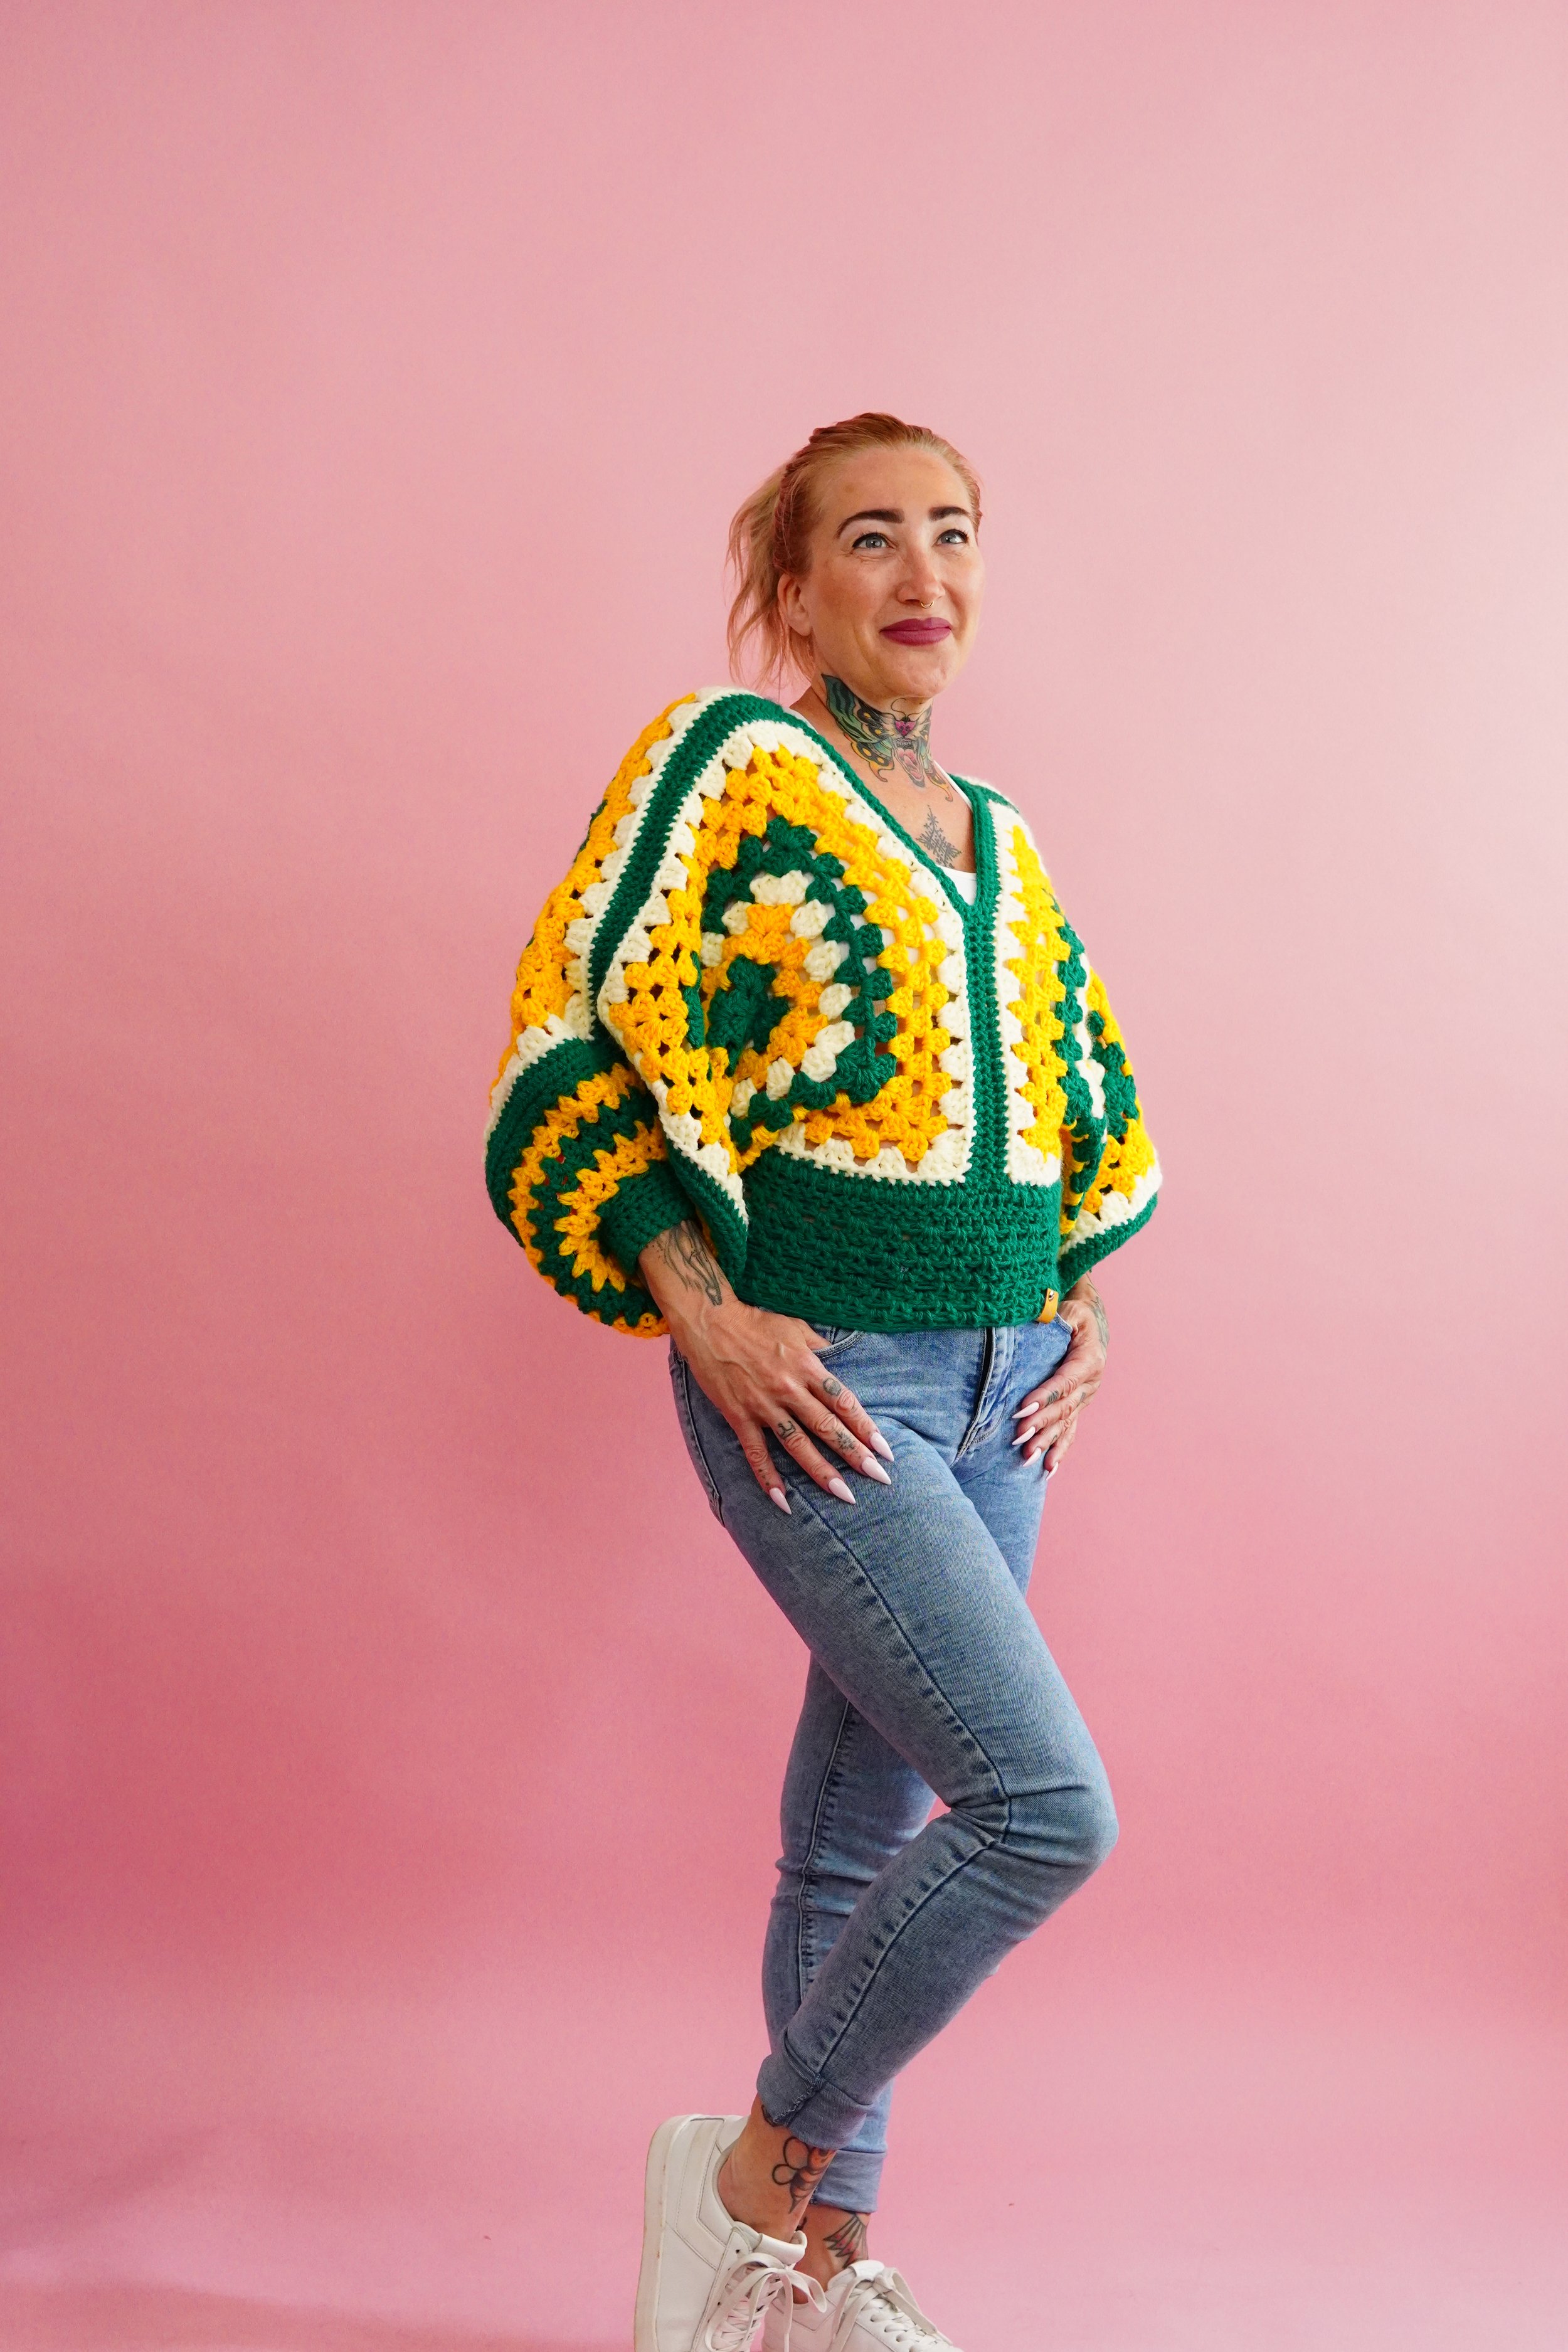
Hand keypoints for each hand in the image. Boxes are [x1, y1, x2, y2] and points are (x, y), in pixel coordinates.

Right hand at [640, 1223, 893, 1513]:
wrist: (710, 1321)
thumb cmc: (756, 1322)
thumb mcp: (797, 1327)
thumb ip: (821, 1348)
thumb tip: (843, 1358)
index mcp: (806, 1366)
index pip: (843, 1402)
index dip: (866, 1427)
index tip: (885, 1449)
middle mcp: (789, 1389)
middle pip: (827, 1427)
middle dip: (855, 1455)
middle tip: (879, 1477)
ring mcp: (763, 1405)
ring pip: (797, 1444)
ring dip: (821, 1471)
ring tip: (844, 1495)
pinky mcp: (739, 1416)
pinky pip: (755, 1453)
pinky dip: (768, 1478)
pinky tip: (783, 1501)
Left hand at [1012, 1278, 1108, 1471]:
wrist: (1092, 1321)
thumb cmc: (1074, 1312)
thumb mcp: (1068, 1309)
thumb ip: (1054, 1319)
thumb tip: (1035, 1322)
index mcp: (1089, 1358)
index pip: (1064, 1381)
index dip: (1044, 1396)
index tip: (1022, 1409)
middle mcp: (1090, 1383)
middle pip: (1063, 1407)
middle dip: (1040, 1424)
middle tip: (1018, 1438)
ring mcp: (1086, 1398)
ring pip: (1065, 1423)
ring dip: (1046, 1442)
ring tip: (1027, 1458)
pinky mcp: (1079, 1406)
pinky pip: (1070, 1431)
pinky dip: (1059, 1450)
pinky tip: (1048, 1469)